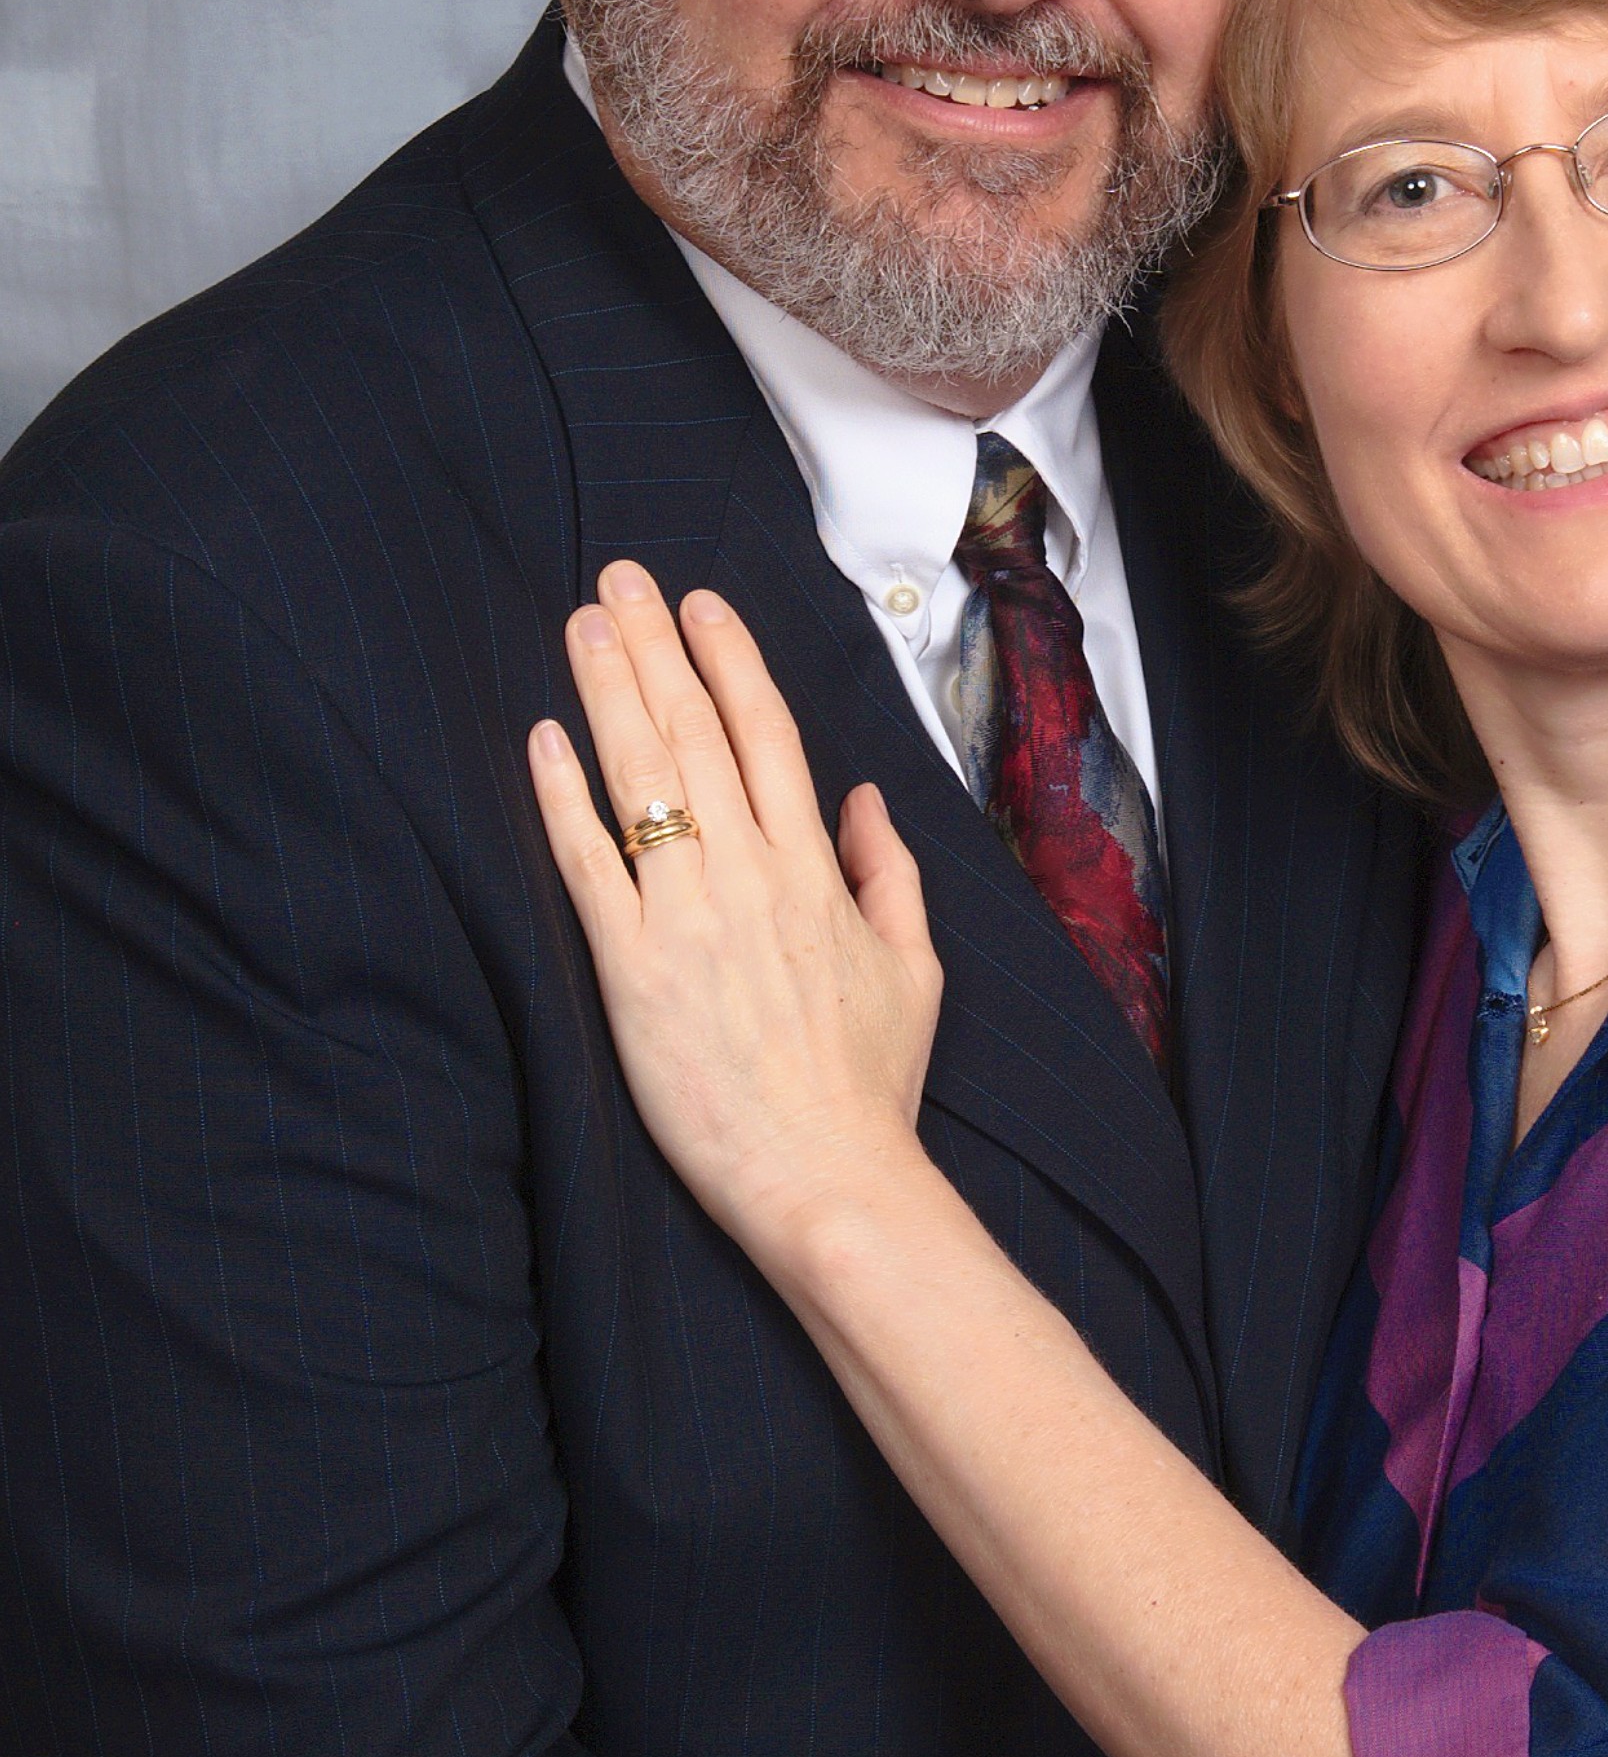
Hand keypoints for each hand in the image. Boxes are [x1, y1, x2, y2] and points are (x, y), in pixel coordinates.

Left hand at [528, 562, 943, 1255]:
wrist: (829, 1177)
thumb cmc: (872, 1088)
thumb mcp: (914, 971)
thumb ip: (890, 875)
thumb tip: (866, 801)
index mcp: (817, 872)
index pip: (768, 737)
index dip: (731, 661)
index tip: (701, 605)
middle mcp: (751, 876)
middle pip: (697, 734)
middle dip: (656, 646)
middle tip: (619, 579)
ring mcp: (688, 919)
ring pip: (643, 778)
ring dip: (609, 690)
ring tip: (581, 626)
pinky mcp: (632, 970)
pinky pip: (588, 865)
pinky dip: (564, 797)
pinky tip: (543, 739)